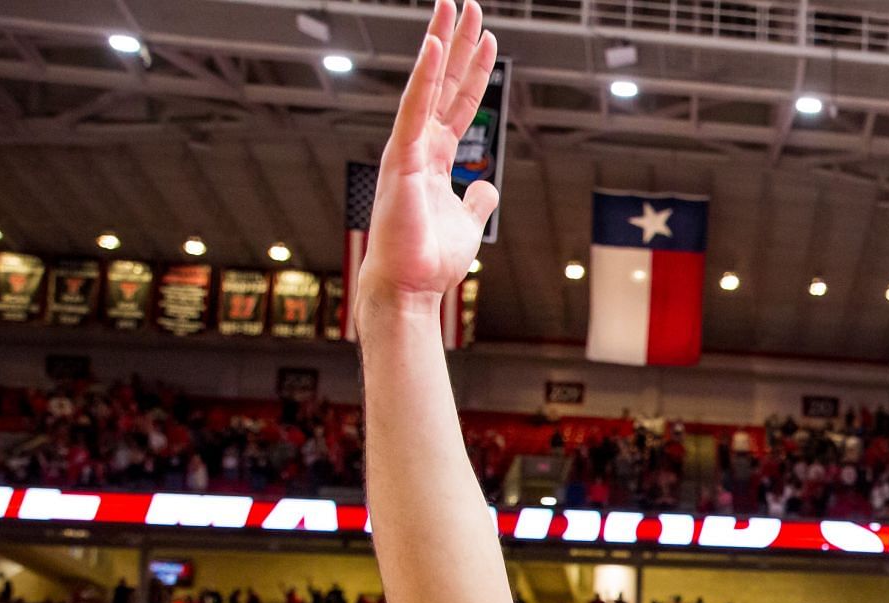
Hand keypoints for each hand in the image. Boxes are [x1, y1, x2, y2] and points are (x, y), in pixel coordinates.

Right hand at [357, 0, 500, 316]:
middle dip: (458, 44)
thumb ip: (476, 199)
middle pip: (443, 83)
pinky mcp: (401, 158)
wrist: (409, 288)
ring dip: (441, 44)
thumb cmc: (429, 260)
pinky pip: (414, 109)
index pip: (458, 103)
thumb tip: (487, 183)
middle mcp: (419, 145)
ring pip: (427, 85)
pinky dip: (424, 77)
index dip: (474, 71)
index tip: (487, 39)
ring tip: (453, 7)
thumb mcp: (467, 223)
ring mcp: (408, 148)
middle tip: (469, 4)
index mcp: (435, 158)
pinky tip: (435, 46)